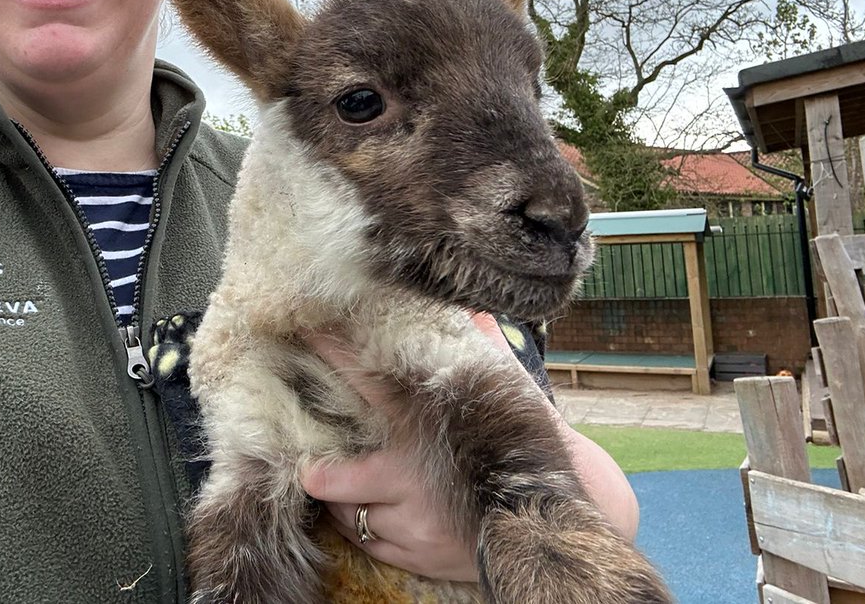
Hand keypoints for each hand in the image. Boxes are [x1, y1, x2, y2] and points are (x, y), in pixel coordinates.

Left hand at [300, 313, 638, 583]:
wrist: (559, 518)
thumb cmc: (530, 446)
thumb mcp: (507, 394)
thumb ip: (484, 351)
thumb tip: (477, 310)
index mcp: (424, 428)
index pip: (365, 381)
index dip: (331, 355)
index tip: (305, 331)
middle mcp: (412, 479)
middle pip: (336, 478)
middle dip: (318, 471)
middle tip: (310, 461)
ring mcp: (414, 523)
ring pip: (348, 516)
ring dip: (339, 502)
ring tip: (339, 486)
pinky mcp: (420, 555)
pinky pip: (369, 545)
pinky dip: (361, 530)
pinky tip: (365, 515)